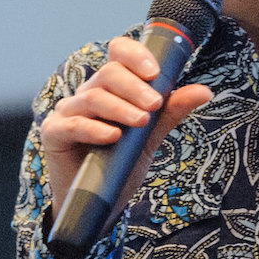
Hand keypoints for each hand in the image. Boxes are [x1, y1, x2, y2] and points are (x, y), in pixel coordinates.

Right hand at [40, 36, 211, 223]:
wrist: (99, 204)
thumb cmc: (120, 164)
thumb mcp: (150, 136)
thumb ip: (170, 112)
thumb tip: (205, 91)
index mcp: (111, 87)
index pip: (118, 53)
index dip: (134, 54)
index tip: (154, 72)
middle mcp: (88, 93)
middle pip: (108, 73)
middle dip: (135, 87)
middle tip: (155, 105)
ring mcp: (68, 111)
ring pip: (93, 97)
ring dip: (120, 108)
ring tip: (141, 122)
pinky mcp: (54, 132)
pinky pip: (73, 124)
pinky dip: (95, 128)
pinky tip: (113, 136)